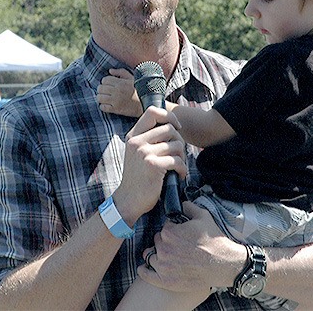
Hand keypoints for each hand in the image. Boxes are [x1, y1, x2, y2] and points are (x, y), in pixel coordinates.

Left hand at [97, 68, 142, 116]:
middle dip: (102, 90)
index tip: (108, 85)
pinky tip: (108, 105)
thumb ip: (121, 72)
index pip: (104, 80)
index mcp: (120, 82)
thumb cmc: (139, 90)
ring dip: (101, 98)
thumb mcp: (132, 78)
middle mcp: (117, 91)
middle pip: (100, 88)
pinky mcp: (116, 110)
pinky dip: (103, 106)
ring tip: (106, 99)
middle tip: (106, 92)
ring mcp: (116, 101)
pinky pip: (103, 107)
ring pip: (99, 98)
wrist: (146, 104)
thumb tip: (110, 71)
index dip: (105, 82)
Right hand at [113, 107, 185, 224]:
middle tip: (178, 155)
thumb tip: (172, 127)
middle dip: (179, 141)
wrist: (129, 199)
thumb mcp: (137, 153)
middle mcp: (137, 142)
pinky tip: (179, 176)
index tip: (176, 127)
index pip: (152, 112)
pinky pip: (178, 161)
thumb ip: (148, 139)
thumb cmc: (137, 177)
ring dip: (182, 157)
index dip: (169, 116)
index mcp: (133, 136)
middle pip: (170, 128)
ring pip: (176, 145)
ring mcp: (144, 153)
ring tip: (177, 166)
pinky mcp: (153, 165)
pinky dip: (183, 169)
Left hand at [138, 201, 246, 291]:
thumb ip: (188, 207)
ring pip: (151, 256)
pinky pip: (147, 275)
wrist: (224, 264)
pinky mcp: (165, 280)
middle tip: (178, 247)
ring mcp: (163, 265)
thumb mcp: (203, 216)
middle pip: (157, 242)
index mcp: (169, 232)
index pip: (164, 228)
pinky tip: (143, 268)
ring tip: (167, 257)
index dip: (172, 230)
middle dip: (165, 242)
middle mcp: (163, 248)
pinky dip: (143, 271)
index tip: (180, 235)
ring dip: (156, 255)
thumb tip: (182, 203)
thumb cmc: (214, 241)